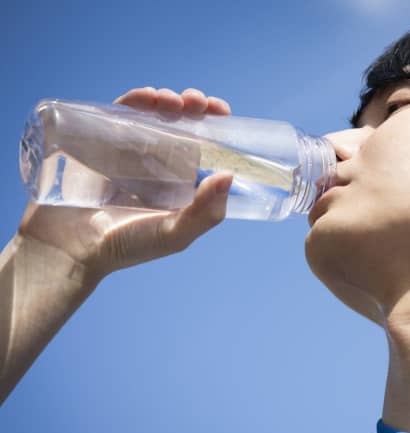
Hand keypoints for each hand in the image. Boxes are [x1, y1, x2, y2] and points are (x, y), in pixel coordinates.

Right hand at [17, 87, 233, 280]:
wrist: (69, 248)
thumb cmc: (127, 245)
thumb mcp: (174, 235)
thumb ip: (205, 213)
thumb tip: (228, 175)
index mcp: (180, 181)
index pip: (204, 144)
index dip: (214, 124)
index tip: (220, 110)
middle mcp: (157, 163)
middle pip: (181, 123)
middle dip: (193, 105)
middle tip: (198, 102)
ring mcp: (128, 150)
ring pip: (152, 114)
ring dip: (166, 99)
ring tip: (172, 101)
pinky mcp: (99, 142)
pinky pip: (118, 114)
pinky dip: (134, 100)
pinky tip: (146, 98)